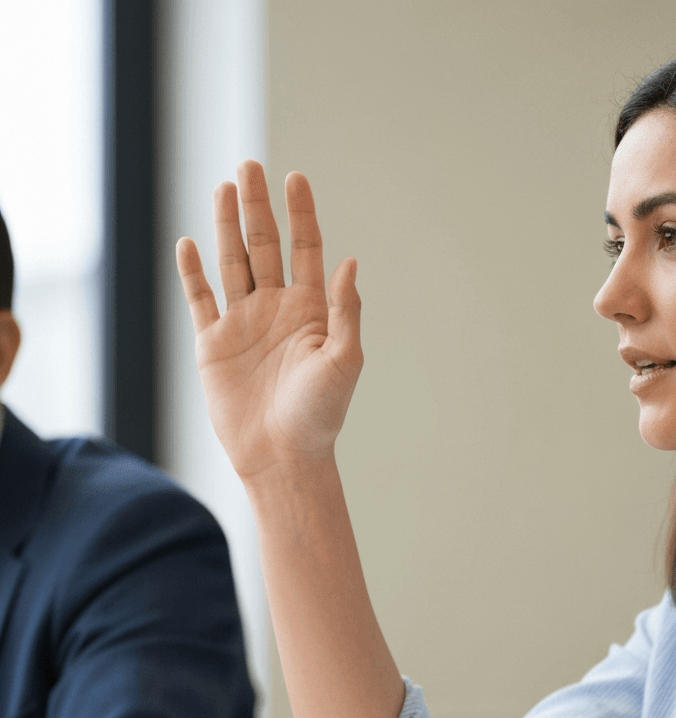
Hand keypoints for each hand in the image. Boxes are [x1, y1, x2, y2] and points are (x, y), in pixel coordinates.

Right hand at [176, 161, 361, 481]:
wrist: (282, 456)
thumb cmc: (320, 414)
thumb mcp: (343, 360)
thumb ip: (346, 311)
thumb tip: (350, 261)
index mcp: (311, 311)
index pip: (305, 250)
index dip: (301, 214)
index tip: (296, 177)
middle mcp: (276, 310)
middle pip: (265, 246)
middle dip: (258, 206)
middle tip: (250, 166)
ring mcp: (243, 324)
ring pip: (232, 263)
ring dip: (227, 226)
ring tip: (224, 186)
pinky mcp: (213, 345)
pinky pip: (200, 300)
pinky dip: (193, 272)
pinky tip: (189, 242)